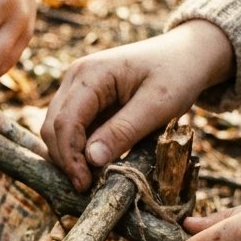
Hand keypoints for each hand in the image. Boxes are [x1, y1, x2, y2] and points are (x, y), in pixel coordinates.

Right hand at [41, 20, 234, 190]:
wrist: (188, 54)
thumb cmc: (177, 75)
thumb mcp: (159, 105)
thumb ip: (124, 130)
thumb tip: (91, 159)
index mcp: (91, 74)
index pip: (65, 122)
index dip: (70, 157)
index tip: (85, 184)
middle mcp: (75, 78)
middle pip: (53, 128)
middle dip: (66, 160)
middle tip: (89, 186)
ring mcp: (76, 88)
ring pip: (57, 130)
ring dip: (71, 156)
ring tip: (94, 177)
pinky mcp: (83, 100)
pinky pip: (71, 129)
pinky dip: (79, 149)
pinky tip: (97, 163)